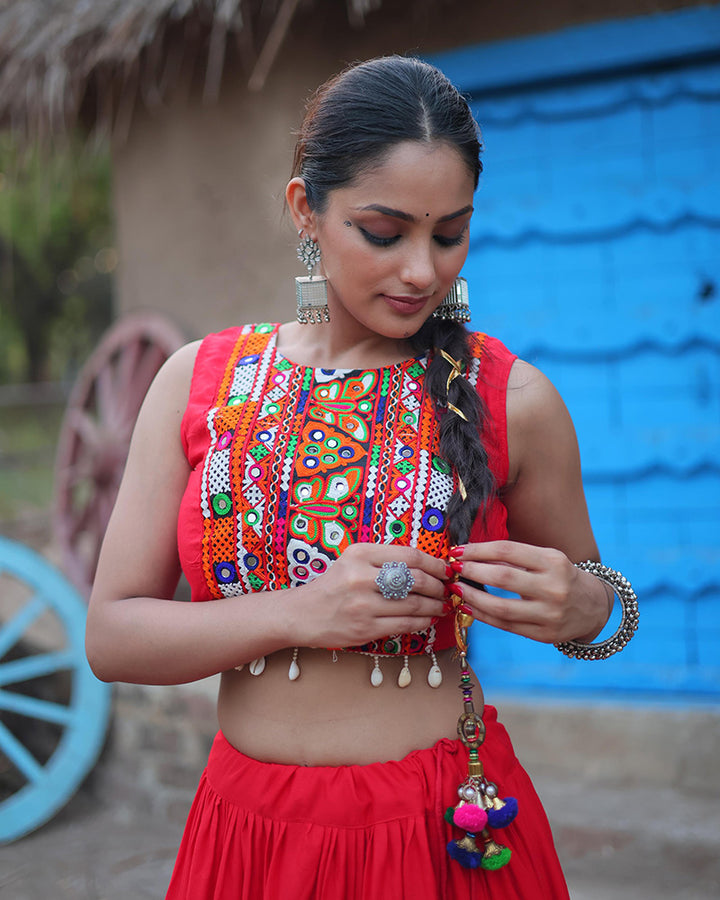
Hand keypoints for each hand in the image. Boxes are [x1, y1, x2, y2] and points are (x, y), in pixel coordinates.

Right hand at [289, 543, 446, 648]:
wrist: (301, 614)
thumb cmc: (333, 586)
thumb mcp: (353, 561)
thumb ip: (385, 560)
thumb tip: (426, 567)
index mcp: (360, 554)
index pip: (410, 556)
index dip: (435, 564)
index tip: (445, 570)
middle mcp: (361, 577)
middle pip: (417, 579)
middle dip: (438, 586)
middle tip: (446, 589)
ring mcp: (363, 604)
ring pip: (414, 604)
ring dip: (435, 606)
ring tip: (441, 605)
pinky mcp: (365, 628)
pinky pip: (405, 624)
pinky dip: (423, 621)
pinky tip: (428, 618)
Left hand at [449, 541, 611, 643]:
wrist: (593, 607)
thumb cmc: (560, 577)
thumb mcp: (546, 559)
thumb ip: (514, 557)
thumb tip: (471, 554)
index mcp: (553, 561)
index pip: (507, 550)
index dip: (478, 550)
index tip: (457, 550)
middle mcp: (554, 587)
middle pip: (503, 577)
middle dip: (472, 571)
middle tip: (453, 569)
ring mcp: (550, 614)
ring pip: (500, 607)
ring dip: (472, 597)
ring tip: (456, 590)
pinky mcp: (544, 634)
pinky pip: (505, 625)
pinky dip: (482, 616)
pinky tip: (468, 607)